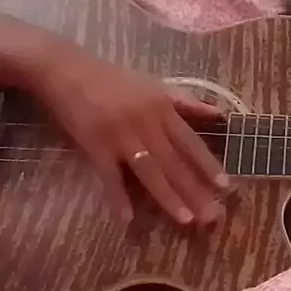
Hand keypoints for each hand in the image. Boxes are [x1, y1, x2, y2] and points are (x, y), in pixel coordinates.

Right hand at [31, 38, 228, 224]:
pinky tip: (127, 220)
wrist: (65, 69)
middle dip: (194, 190)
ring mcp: (121, 136)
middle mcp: (147, 124)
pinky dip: (118, 198)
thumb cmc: (113, 80)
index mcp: (162, 109)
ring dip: (167, 197)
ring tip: (185, 219)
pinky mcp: (95, 145)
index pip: (191, 142)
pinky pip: (109, 176)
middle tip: (211, 215)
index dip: (208, 165)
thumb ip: (186, 102)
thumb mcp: (155, 86)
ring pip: (149, 171)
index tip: (225, 186)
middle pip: (174, 162)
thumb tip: (219, 114)